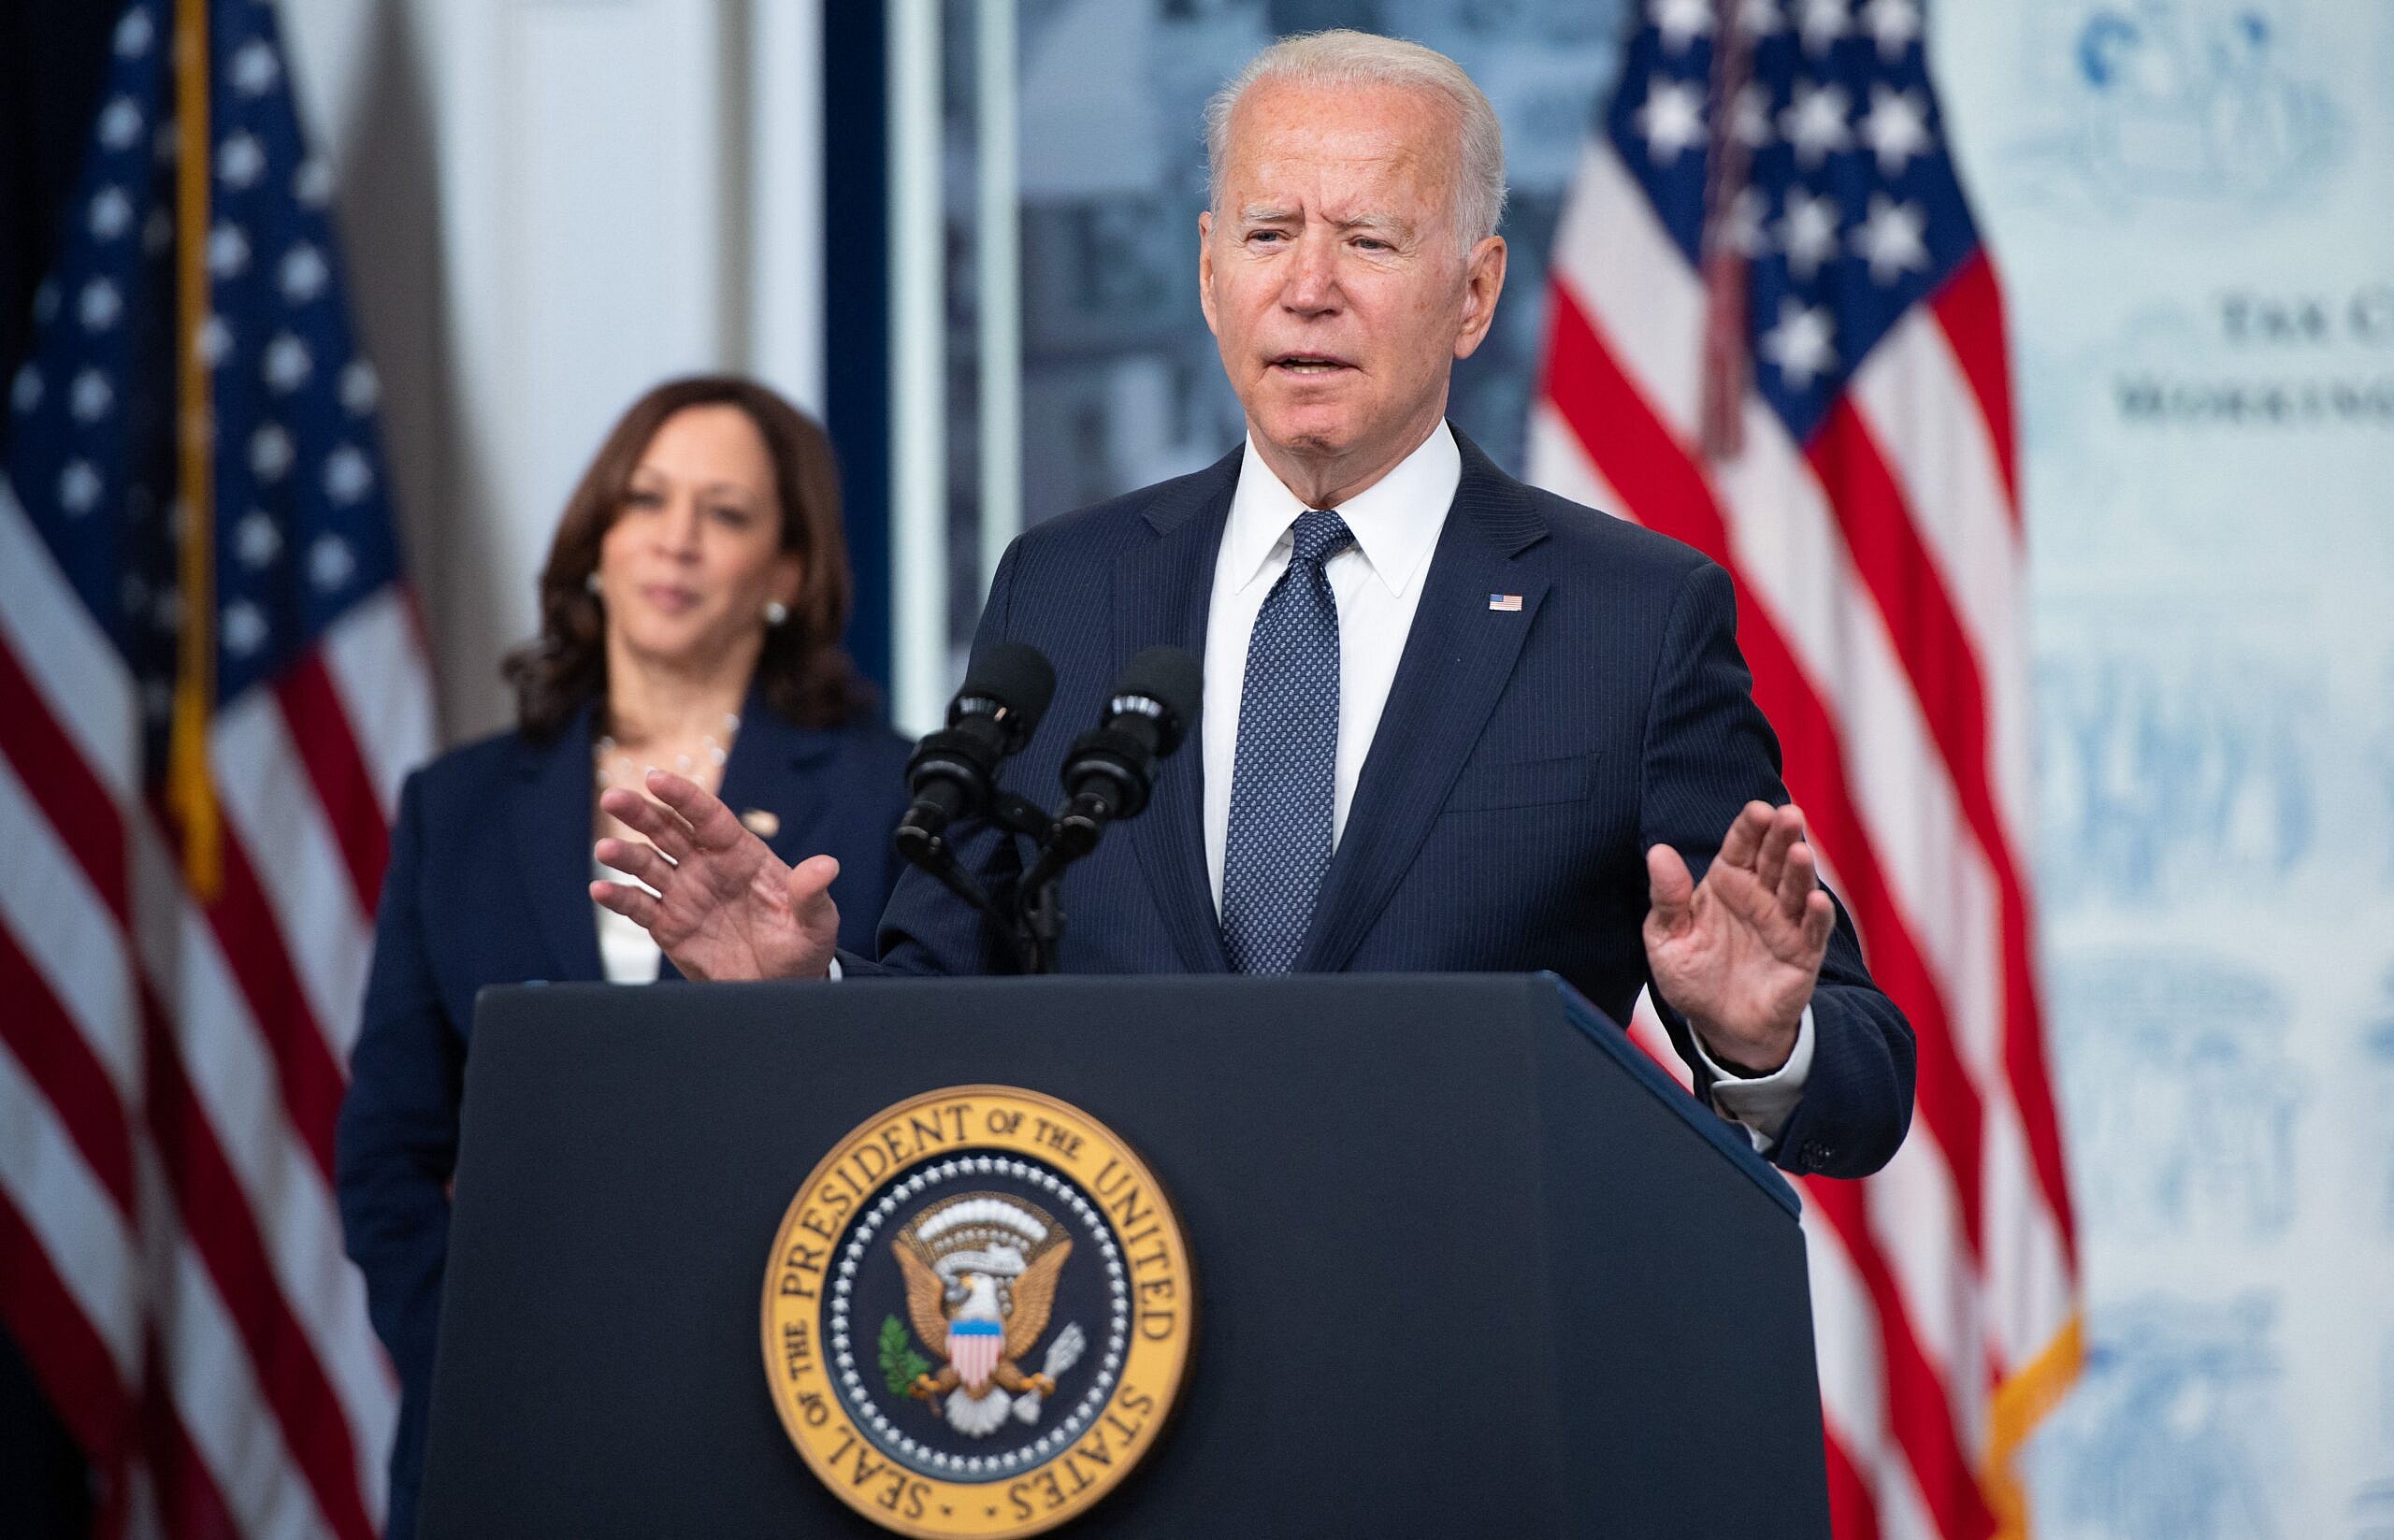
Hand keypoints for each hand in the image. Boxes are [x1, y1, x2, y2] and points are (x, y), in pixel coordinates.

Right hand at [590, 770, 841, 980]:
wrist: (782, 988)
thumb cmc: (802, 947)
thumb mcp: (816, 922)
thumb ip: (812, 894)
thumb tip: (826, 866)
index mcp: (741, 855)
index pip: (708, 817)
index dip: (683, 797)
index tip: (655, 778)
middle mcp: (707, 868)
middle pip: (668, 831)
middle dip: (640, 813)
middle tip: (613, 798)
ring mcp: (685, 895)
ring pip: (648, 865)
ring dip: (624, 855)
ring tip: (605, 851)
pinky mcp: (669, 926)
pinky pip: (640, 906)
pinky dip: (619, 897)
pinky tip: (601, 889)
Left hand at [1643, 800, 1833, 1073]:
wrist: (1720, 1028)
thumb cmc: (1693, 978)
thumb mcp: (1667, 940)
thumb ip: (1667, 899)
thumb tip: (1658, 853)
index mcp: (1727, 883)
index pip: (1741, 846)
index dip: (1750, 827)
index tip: (1757, 811)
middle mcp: (1760, 896)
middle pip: (1773, 859)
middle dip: (1781, 836)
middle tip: (1788, 815)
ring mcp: (1784, 923)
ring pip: (1796, 888)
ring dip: (1800, 870)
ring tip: (1800, 851)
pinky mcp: (1803, 954)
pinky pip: (1813, 931)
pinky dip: (1816, 916)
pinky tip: (1815, 901)